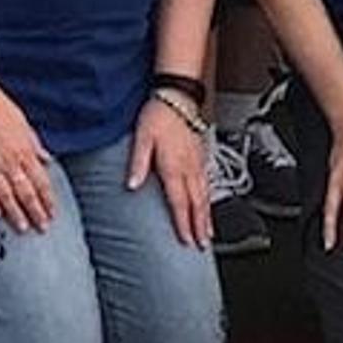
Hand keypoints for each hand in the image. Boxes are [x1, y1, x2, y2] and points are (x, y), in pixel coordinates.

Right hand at [0, 86, 58, 233]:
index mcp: (24, 150)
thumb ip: (34, 144)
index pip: (41, 181)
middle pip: (26, 193)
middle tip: (42, 227)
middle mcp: (10, 160)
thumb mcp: (23, 123)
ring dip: (16, 213)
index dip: (48, 200)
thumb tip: (46, 159)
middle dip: (36, 212)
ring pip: (7, 195)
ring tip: (23, 227)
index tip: (52, 212)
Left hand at [128, 95, 214, 248]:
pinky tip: (208, 206)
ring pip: (205, 196)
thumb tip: (132, 185)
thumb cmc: (158, 115)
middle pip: (196, 204)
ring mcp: (198, 163)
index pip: (179, 202)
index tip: (186, 240)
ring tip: (208, 234)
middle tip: (201, 245)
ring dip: (206, 217)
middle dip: (199, 227)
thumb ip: (138, 163)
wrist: (178, 97)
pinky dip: (209, 200)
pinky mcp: (201, 156)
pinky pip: (208, 184)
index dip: (183, 223)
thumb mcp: (142, 137)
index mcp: (173, 166)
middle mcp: (189, 168)